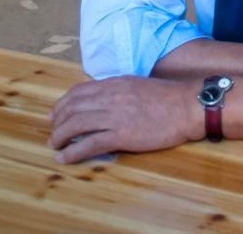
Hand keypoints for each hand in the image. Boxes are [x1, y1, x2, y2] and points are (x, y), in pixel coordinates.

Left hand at [49, 76, 199, 163]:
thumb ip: (119, 91)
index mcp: (114, 84)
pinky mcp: (121, 135)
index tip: (56, 115)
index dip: (62, 104)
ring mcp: (114, 117)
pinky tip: (65, 158)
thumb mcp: (139, 85)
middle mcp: (110, 98)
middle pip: (72, 108)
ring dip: (59, 137)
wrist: (188, 107)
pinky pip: (89, 144)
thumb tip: (104, 100)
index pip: (78, 91)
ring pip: (75, 125)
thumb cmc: (169, 97)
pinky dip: (72, 152)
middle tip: (54, 133)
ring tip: (55, 145)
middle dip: (57, 122)